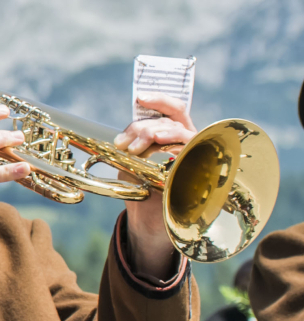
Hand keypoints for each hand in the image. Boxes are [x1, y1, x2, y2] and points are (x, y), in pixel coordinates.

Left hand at [116, 96, 196, 277]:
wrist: (153, 222)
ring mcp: (197, 153)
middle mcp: (189, 140)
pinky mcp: (202, 168)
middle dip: (144, 128)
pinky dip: (176, 145)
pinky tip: (162, 146)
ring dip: (154, 135)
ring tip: (134, 150)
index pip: (172, 108)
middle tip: (125, 145)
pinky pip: (192, 150)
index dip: (159, 100)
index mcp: (173, 135)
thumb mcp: (134, 165)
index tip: (140, 98)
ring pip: (179, 132)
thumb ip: (133, 148)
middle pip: (170, 121)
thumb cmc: (144, 190)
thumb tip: (118, 141)